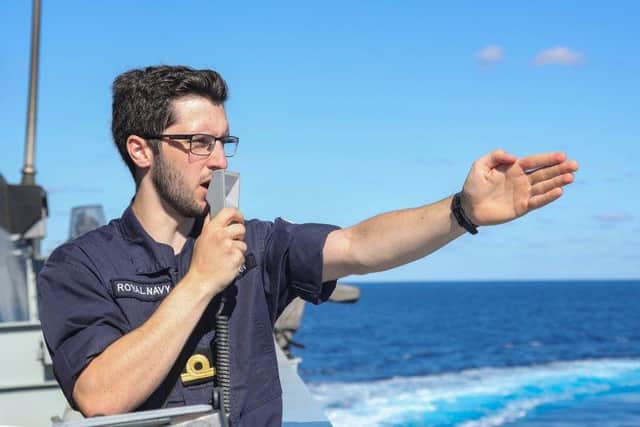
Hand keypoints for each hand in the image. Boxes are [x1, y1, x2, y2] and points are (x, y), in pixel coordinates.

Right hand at [187, 208, 246, 296]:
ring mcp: (229, 246)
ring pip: (243, 243)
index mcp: (211, 229)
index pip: (229, 212)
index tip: (239, 219)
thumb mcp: (201, 240)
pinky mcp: (237, 257)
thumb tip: (210, 214)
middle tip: (232, 243)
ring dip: (238, 250)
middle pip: (241, 228)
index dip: (237, 214)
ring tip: (227, 257)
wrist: (201, 281)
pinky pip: (243, 255)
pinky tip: (229, 264)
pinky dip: (238, 260)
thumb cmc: (200, 262)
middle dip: (240, 236)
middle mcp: (221, 235)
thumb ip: (208, 226)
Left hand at [461, 150, 578, 225]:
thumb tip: (513, 157)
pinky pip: (537, 201)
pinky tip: (559, 191)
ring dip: (558, 182)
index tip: (562, 156)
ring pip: (544, 186)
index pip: (534, 161)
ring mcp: (523, 194)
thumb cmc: (473, 186)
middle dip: (559, 169)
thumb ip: (494, 157)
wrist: (468, 207)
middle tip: (575, 165)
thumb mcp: (479, 166)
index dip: (547, 159)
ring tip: (570, 177)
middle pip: (544, 173)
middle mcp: (521, 180)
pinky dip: (548, 197)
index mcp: (513, 168)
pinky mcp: (522, 207)